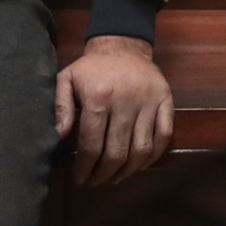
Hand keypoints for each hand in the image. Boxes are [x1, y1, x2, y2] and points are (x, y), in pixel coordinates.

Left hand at [54, 35, 173, 185]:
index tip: (81, 178)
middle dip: (104, 174)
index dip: (85, 167)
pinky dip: (153, 156)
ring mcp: (149, 101)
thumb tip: (59, 137)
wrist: (123, 44)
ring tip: (115, 178)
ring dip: (128, 171)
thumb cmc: (92, 67)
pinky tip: (139, 165)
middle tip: (96, 181)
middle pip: (117, 152)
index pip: (92, 144)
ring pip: (142, 149)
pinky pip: (164, 135)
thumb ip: (60, 107)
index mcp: (99, 97)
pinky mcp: (166, 100)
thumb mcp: (67, 79)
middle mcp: (125, 101)